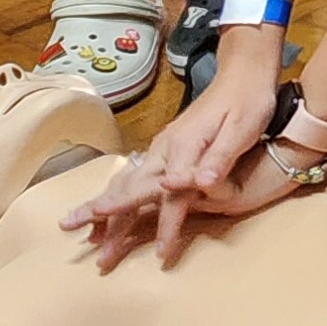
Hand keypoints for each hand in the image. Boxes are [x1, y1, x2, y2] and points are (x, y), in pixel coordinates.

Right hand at [57, 66, 293, 268]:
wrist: (244, 72)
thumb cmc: (249, 102)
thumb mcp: (242, 129)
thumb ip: (218, 158)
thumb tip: (196, 184)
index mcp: (184, 146)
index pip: (169, 195)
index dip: (164, 226)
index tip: (155, 252)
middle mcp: (167, 146)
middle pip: (131, 187)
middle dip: (103, 214)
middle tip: (77, 237)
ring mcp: (164, 145)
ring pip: (128, 181)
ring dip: (104, 206)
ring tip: (83, 230)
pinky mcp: (168, 146)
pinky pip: (136, 174)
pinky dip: (118, 192)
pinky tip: (108, 202)